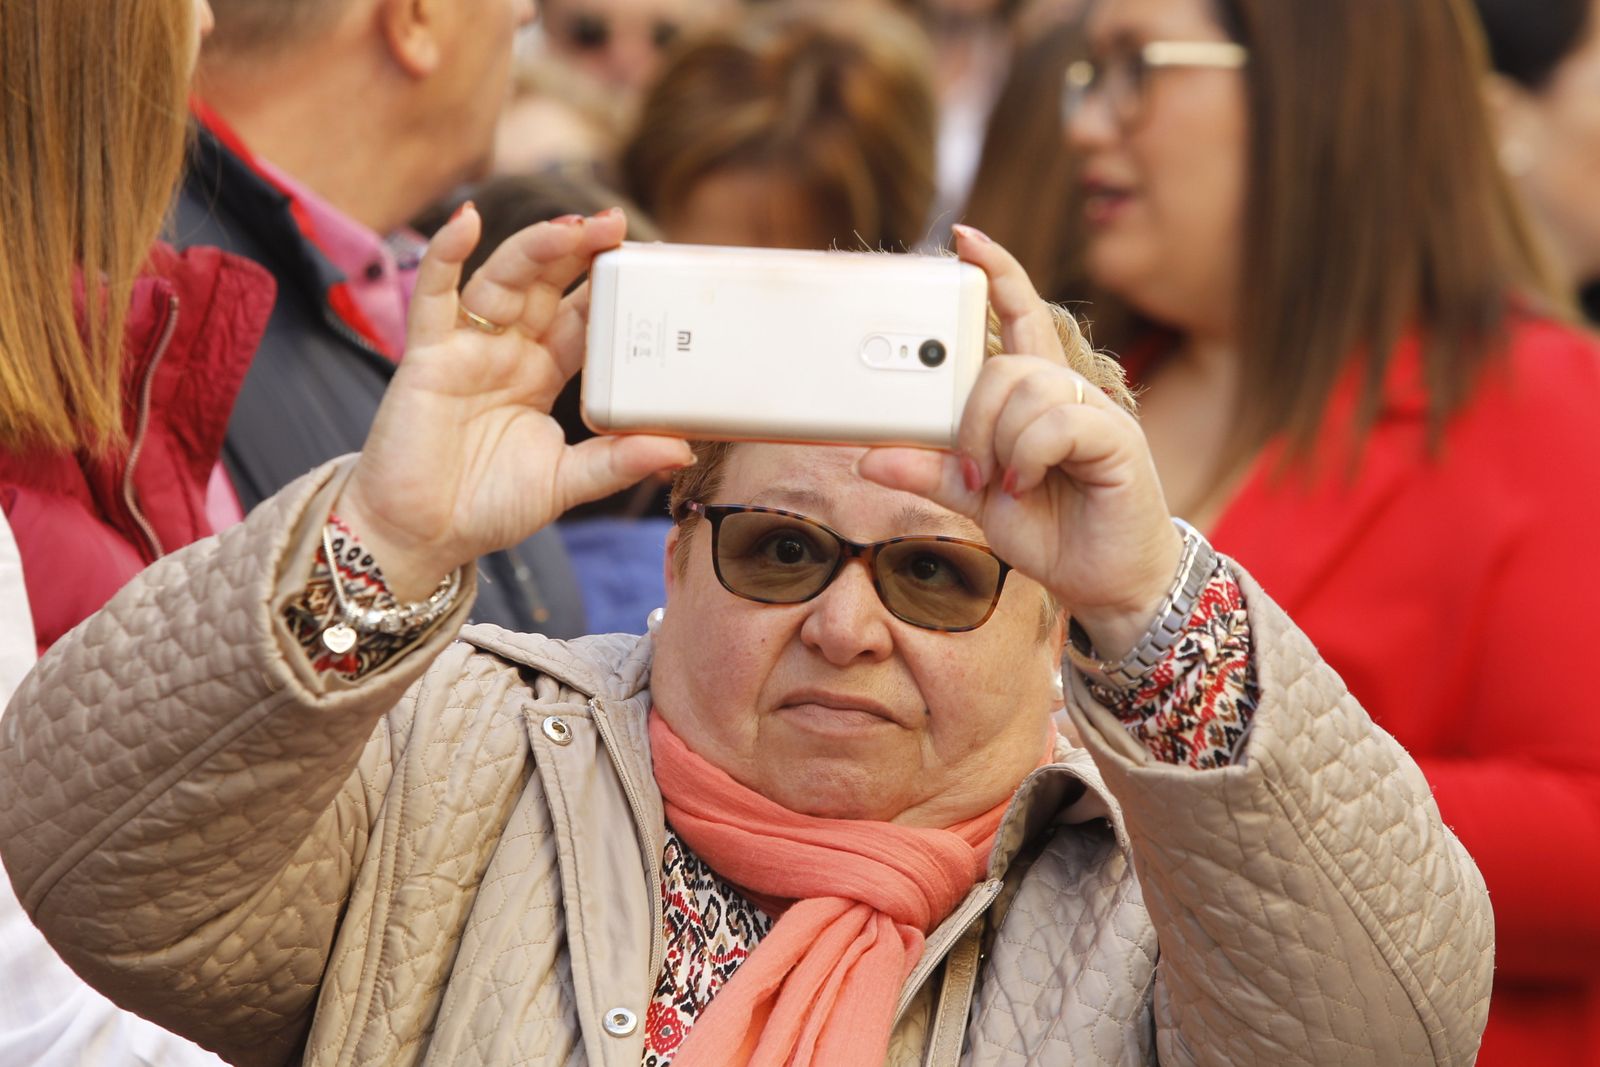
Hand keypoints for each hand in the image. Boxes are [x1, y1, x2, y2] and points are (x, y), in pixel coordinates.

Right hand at [337, 207, 693, 598]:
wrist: (419, 537)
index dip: (612, 289)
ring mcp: (467, 348)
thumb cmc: (485, 507)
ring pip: (503, 280)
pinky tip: (465, 221)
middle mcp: (508, 351)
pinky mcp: (427, 356)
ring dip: (535, 248)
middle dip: (581, 252)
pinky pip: (433, 296)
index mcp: (543, 373)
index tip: (652, 260)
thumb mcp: (566, 483)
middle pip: (549, 286)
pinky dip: (444, 254)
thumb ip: (618, 462)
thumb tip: (680, 448)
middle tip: (616, 225)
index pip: (585, 318)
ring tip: (572, 228)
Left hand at [856, 228, 1180, 659]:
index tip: (963, 240)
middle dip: (970, 418)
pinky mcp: (1117, 438)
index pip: (1020, 315)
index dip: (997, 273)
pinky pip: (1058, 420)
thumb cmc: (1053, 532)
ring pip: (1027, 388)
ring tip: (1003, 485)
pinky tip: (1026, 484)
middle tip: (970, 469)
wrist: (1106, 583)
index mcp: (1036, 398)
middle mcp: (1068, 393)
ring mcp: (1096, 412)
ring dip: (998, 443)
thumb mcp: (976, 500)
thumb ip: (929, 471)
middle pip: (1003, 363)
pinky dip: (1028, 455)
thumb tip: (869, 456)